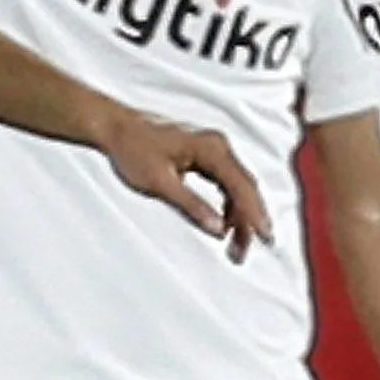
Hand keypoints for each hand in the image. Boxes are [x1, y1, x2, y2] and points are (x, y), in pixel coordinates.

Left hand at [96, 109, 269, 259]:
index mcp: (211, 149)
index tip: (264, 238)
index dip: (254, 215)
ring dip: (238, 214)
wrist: (115, 128)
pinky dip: (227, 203)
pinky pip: (224, 181)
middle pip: (244, 187)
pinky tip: (224, 223)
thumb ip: (191, 206)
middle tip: (244, 251)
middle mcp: (218, 145)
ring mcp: (212, 148)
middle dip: (248, 220)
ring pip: (236, 186)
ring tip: (235, 245)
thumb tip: (219, 229)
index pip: (241, 186)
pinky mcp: (204, 154)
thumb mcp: (159, 183)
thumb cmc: (132, 150)